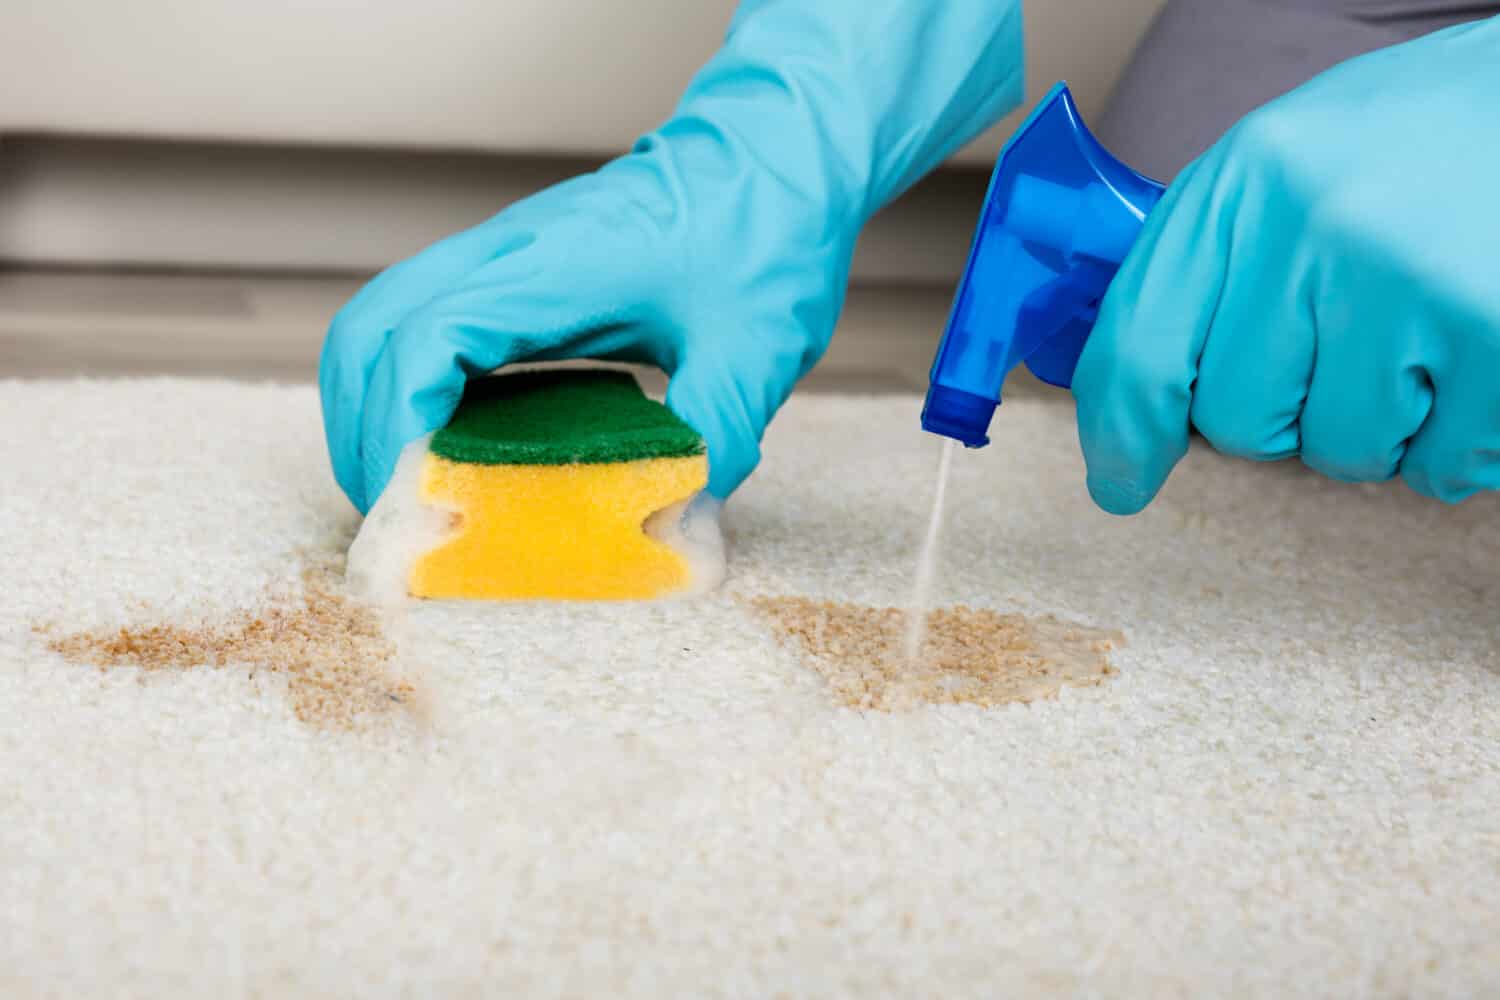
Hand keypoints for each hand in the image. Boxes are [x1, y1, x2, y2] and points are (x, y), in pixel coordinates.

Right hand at [320, 0, 1022, 513]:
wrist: (777, 152)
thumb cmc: (767, 230)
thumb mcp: (758, 347)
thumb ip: (714, 434)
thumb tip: (675, 517)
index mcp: (552, 267)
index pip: (424, 340)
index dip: (397, 428)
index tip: (413, 500)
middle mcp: (507, 253)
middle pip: (369, 329)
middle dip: (361, 428)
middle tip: (399, 512)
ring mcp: (504, 256)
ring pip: (385, 322)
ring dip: (374, 405)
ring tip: (411, 488)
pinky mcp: (516, 273)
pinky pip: (428, 325)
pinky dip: (413, 388)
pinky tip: (454, 444)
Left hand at [1073, 16, 1499, 513]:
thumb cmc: (1412, 144)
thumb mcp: (1283, 171)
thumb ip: (1208, 271)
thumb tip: (1131, 407)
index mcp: (1245, 181)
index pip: (1138, 349)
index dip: (1121, 435)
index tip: (1120, 481)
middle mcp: (1316, 227)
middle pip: (1238, 421)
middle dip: (1283, 410)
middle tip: (1344, 340)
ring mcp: (1412, 283)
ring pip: (1340, 451)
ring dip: (1375, 424)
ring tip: (1418, 334)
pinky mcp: (1497, 334)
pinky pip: (1439, 465)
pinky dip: (1455, 439)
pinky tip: (1470, 356)